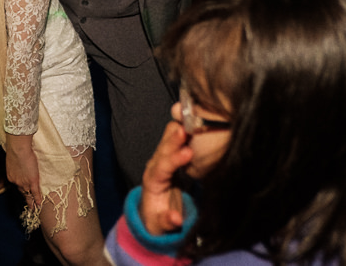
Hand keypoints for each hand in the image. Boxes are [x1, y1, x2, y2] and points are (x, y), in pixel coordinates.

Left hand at [5, 134, 42, 207]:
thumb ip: (16, 165)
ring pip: (28, 194)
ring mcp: (24, 183)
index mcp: (11, 177)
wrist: (18, 149)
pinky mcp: (32, 181)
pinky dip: (37, 199)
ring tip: (34, 208)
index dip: (21, 189)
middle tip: (28, 205)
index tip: (23, 192)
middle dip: (25, 198)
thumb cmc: (15, 150)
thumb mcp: (13, 160)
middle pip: (21, 192)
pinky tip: (39, 204)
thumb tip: (19, 164)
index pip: (17, 185)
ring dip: (31, 202)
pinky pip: (35, 193)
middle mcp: (16, 182)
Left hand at [140, 121, 190, 235]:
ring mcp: (160, 159)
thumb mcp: (161, 225)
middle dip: (174, 139)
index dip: (174, 159)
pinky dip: (182, 130)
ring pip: (167, 141)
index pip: (162, 167)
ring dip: (177, 130)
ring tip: (191, 119)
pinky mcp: (168, 156)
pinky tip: (193, 121)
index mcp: (152, 182)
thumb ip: (167, 221)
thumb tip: (175, 219)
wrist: (152, 212)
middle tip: (187, 128)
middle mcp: (154, 166)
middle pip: (163, 149)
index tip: (188, 152)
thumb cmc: (157, 219)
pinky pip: (173, 140)